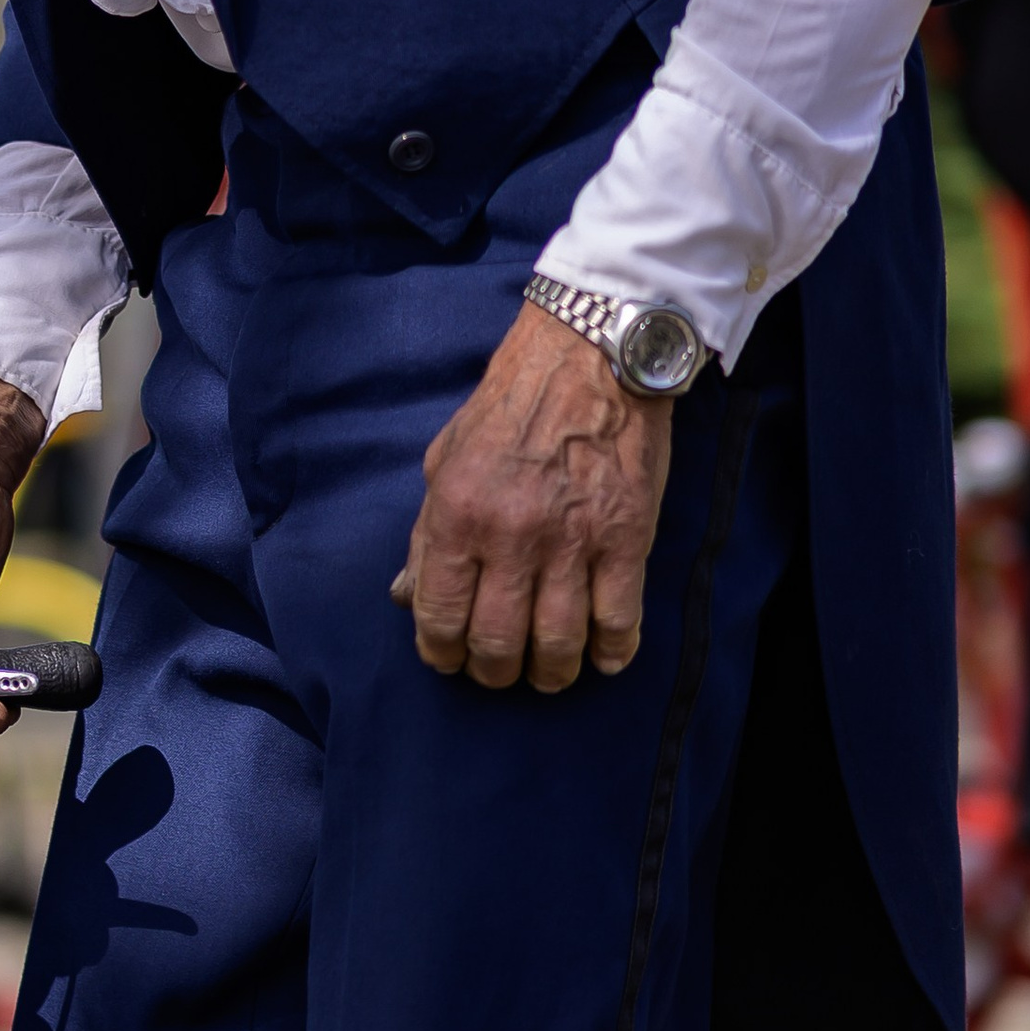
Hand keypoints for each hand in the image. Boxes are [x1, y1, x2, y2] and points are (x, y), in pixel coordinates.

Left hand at [392, 305, 673, 693]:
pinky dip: (611, 651)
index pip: (439, 614)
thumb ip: (424, 532)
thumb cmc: (510, 405)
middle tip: (499, 671)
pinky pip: (619, 620)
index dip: (441, 652)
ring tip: (548, 674)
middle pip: (497, 643)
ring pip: (557, 643)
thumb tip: (404, 596)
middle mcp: (510, 534)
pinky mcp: (626, 539)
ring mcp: (572, 540)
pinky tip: (603, 657)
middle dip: (494, 672)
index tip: (449, 660)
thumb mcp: (444, 459)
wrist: (588, 356)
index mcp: (456, 513)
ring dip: (551, 673)